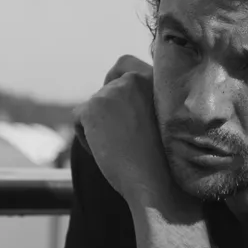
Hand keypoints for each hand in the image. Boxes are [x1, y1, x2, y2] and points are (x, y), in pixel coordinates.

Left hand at [74, 55, 172, 203]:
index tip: (123, 106)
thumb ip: (148, 102)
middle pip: (106, 86)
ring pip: (94, 106)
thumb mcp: (167, 122)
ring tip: (121, 151)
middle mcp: (135, 77)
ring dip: (100, 128)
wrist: (160, 184)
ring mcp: (113, 91)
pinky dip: (88, 139)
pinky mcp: (93, 107)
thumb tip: (118, 103)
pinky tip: (108, 155)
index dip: (119, 81)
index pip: (125, 63)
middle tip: (120, 136)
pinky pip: (79, 120)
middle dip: (108, 108)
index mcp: (159, 78)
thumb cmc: (168, 164)